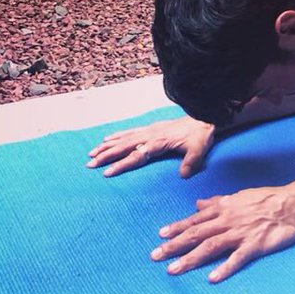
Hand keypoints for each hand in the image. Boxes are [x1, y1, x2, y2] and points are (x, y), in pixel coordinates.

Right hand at [86, 117, 215, 177]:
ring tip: (92, 153)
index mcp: (159, 141)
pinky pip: (130, 131)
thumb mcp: (198, 150)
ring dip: (108, 145)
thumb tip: (183, 175)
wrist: (204, 117)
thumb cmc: (200, 135)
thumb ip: (191, 163)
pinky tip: (108, 138)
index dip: (122, 164)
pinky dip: (117, 135)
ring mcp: (149, 130)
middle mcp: (151, 134)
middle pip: (124, 145)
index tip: (107, 172)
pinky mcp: (151, 128)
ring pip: (124, 138)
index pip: (136, 155)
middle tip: (90, 163)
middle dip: (106, 154)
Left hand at [151, 184, 294, 282]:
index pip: (195, 220)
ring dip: (190, 258)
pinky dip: (224, 268)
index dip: (177, 228)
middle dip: (174, 245)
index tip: (160, 235)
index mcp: (223, 208)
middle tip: (156, 255)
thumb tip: (198, 204)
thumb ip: (217, 203)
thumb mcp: (238, 197)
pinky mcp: (254, 245)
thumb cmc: (265, 200)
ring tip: (173, 270)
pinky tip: (212, 278)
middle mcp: (228, 220)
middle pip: (197, 234)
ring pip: (210, 246)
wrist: (291, 205)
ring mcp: (240, 233)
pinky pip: (237, 258)